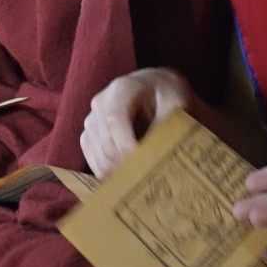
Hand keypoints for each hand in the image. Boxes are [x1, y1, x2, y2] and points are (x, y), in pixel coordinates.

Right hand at [81, 68, 195, 178]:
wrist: (155, 89)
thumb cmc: (168, 96)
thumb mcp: (177, 106)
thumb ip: (167, 128)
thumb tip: (156, 159)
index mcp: (122, 89)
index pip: (116, 122)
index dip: (128, 147)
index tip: (148, 166)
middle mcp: (100, 104)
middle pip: (108, 147)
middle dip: (131, 167)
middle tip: (154, 177)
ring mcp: (91, 121)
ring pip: (101, 161)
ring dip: (123, 174)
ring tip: (147, 175)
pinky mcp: (88, 137)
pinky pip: (95, 165)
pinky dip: (113, 176)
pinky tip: (133, 175)